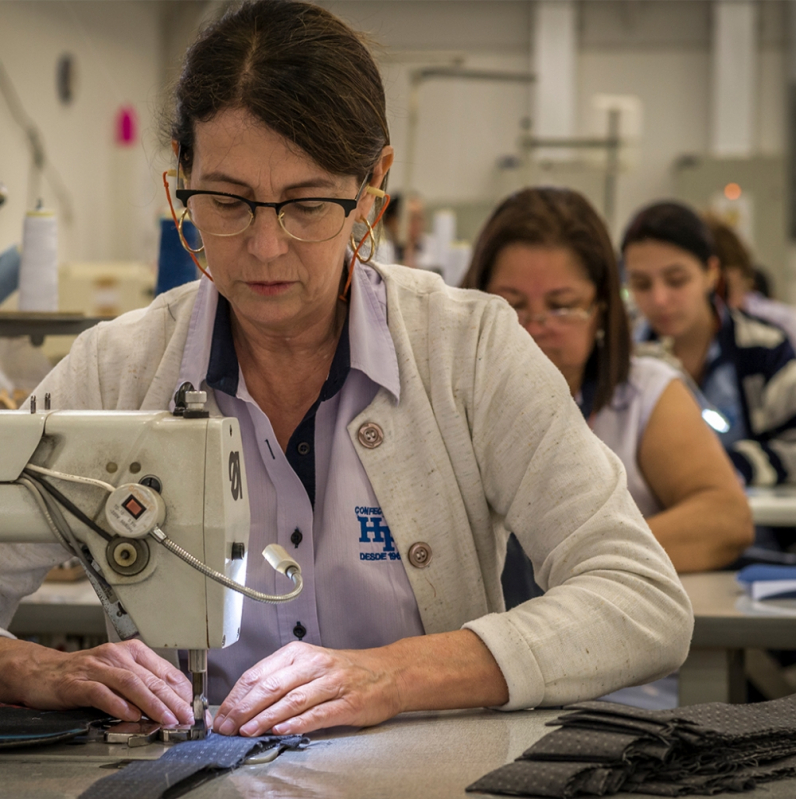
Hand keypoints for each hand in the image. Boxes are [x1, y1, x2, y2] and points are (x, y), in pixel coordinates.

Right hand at [0, 638, 192, 725]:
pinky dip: (118, 704)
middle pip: (151, 678)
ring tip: (165, 718)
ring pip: (131, 683)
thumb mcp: (118, 672)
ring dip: (151, 703)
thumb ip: (143, 683)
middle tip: (186, 717)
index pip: (164, 670)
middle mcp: (116, 655)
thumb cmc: (84, 674)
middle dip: (172, 700)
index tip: (194, 707)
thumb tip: (171, 702)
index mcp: (132, 651)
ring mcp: (96, 667)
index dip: (181, 691)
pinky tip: (130, 714)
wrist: (42, 671)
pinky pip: (101, 693)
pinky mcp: (77, 683)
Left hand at [213, 641, 403, 736]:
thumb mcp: (311, 665)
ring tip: (247, 731)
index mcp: (300, 653)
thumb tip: (244, 704)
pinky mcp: (348, 703)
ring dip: (265, 718)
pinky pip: (317, 713)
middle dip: (244, 709)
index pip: (259, 673)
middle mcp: (315, 664)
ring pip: (291, 700)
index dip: (237, 696)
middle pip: (271, 686)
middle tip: (227, 727)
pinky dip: (297, 723)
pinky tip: (281, 731)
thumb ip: (281, 680)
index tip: (222, 715)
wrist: (389, 672)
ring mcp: (332, 683)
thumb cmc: (346, 671)